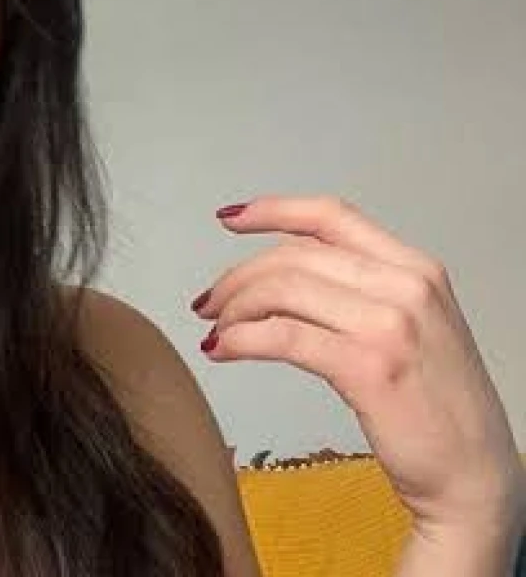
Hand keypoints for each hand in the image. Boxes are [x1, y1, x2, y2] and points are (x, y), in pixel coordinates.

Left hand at [192, 195, 525, 533]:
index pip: (332, 218)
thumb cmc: (437, 408)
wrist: (474, 474)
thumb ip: (362, 292)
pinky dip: (240, 339)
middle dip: (238, 277)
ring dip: (234, 309)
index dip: (273, 210)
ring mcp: (389, 325)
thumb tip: (287, 274)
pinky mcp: (368, 367)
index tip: (231, 218)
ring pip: (281, 290)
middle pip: (293, 256)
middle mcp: (406, 287)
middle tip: (209, 303)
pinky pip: (281, 336)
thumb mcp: (412, 328)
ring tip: (215, 331)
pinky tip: (222, 349)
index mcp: (417, 270)